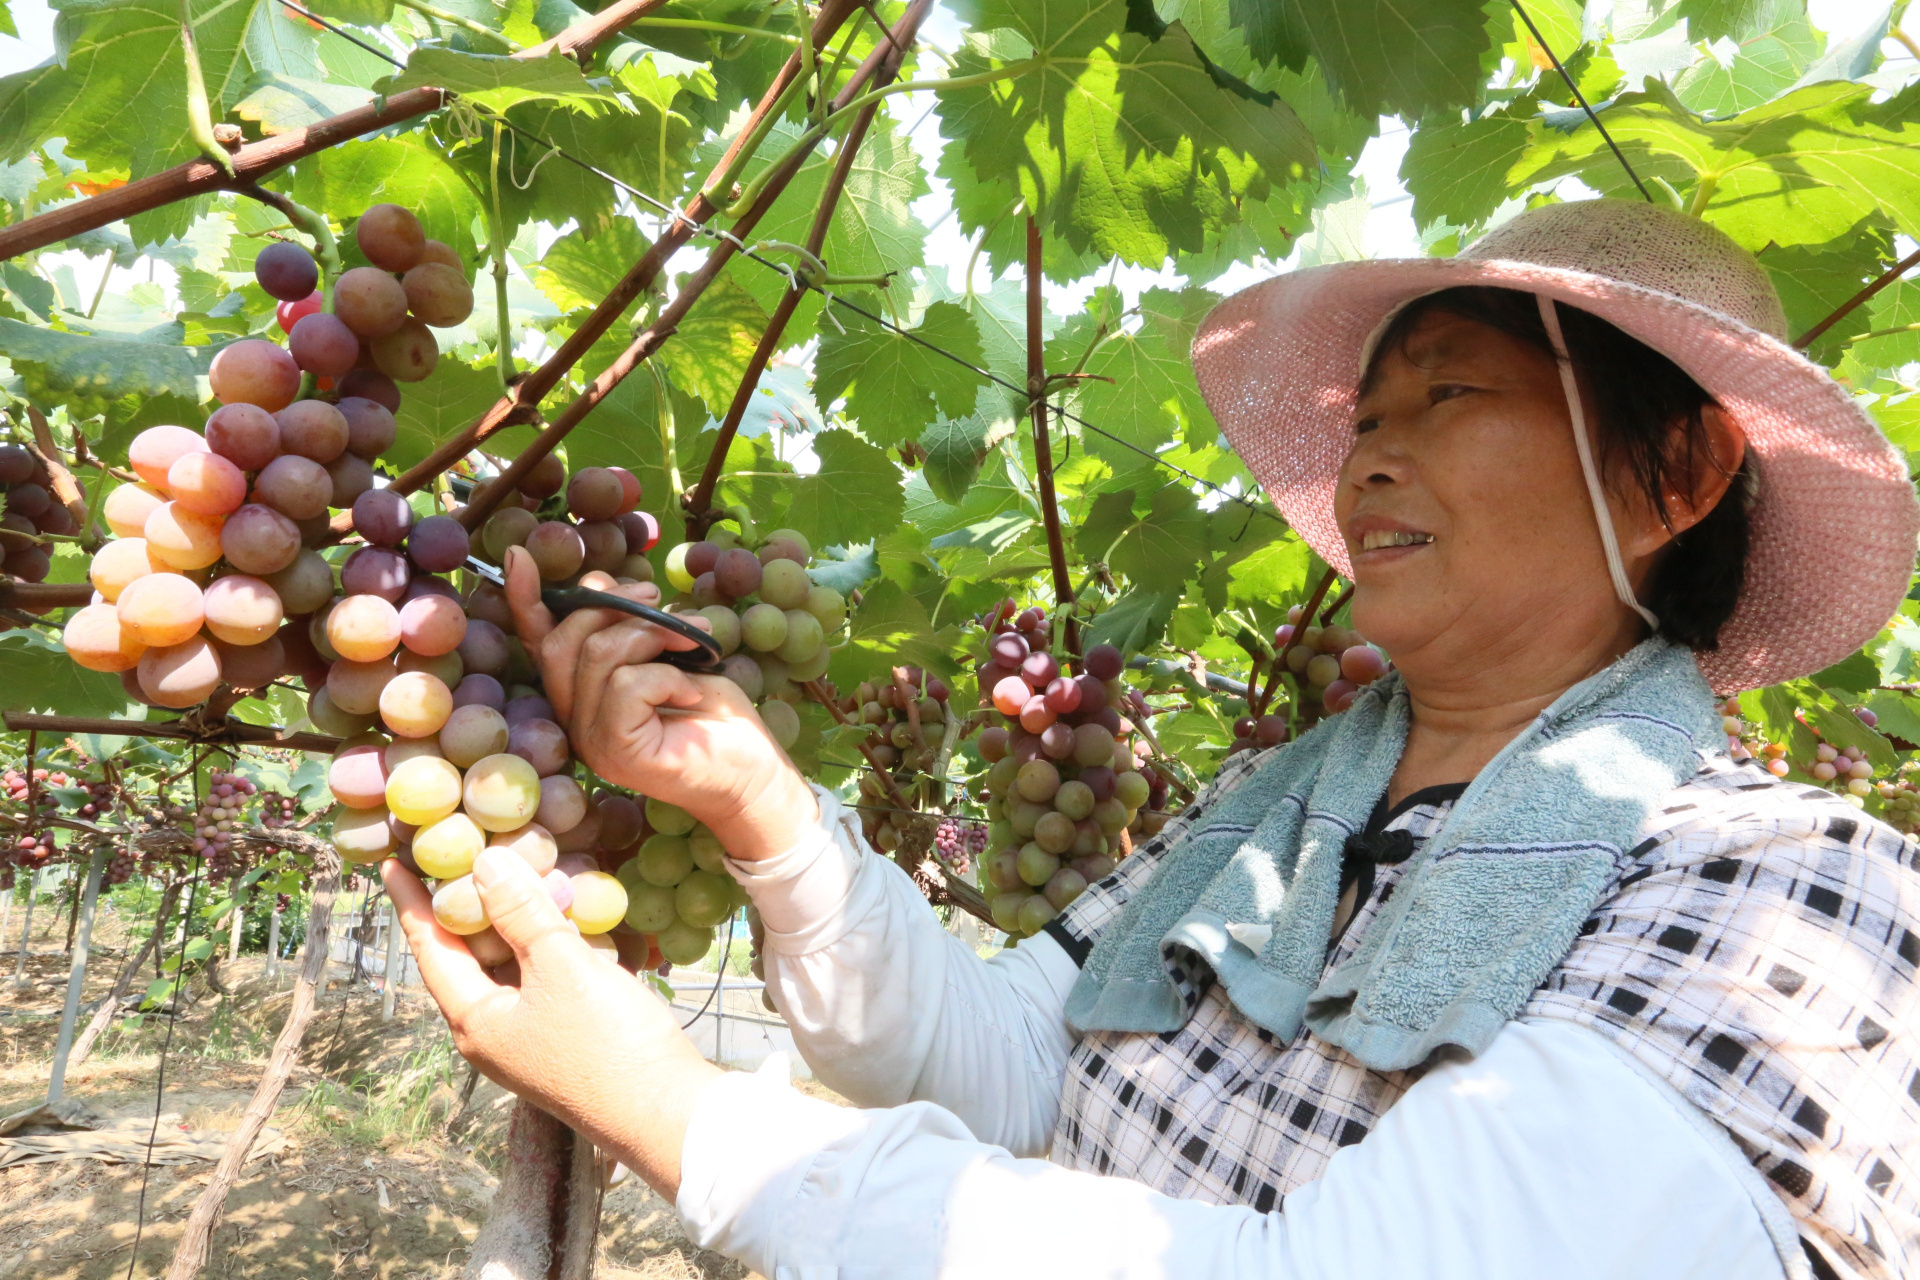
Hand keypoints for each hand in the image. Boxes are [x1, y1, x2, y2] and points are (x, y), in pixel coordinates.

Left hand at [383, 848, 718, 1196]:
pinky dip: (544, 940)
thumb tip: (485, 862)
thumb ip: (521, 912)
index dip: (412, 902)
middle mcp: (493, 1031)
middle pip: (467, 955)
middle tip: (462, 853)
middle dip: (467, 905)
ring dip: (512, 919)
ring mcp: (530, 1035)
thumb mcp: (560, 968)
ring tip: (515, 871)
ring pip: (509, 964)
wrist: (667, 1112)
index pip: (432, 948)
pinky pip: (541, 976)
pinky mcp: (566, 1034)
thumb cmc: (606, 1044)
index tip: (390, 863)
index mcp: (475, 1020)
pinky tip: (565, 913)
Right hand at [504, 545, 817, 859]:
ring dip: (655, 635)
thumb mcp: (669, 656)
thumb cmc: (715, 716)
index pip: (540, 642)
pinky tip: (691, 693)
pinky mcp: (616, 751)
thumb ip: (629, 629)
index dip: (526, 598)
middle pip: (565, 639)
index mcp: (582, 695)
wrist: (753, 773)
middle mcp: (576, 720)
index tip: (520, 553)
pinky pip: (628, 683)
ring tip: (694, 644)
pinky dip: (668, 675)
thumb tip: (601, 585)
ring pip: (598, 653)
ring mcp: (592, 739)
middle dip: (616, 607)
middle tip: (663, 606)